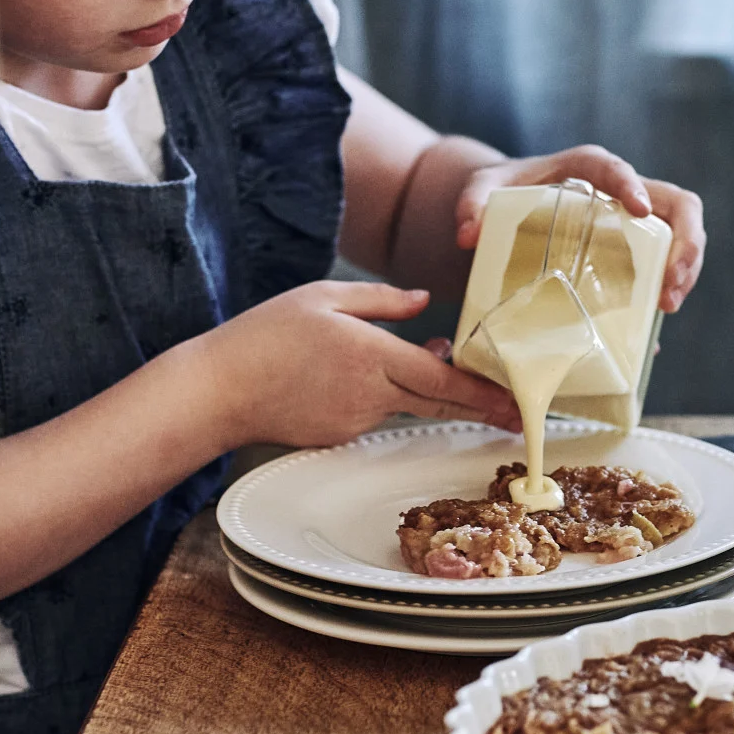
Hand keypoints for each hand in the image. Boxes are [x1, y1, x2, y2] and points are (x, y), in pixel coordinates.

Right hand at [205, 280, 520, 445]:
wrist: (217, 390)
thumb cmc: (264, 336)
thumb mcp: (322, 297)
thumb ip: (381, 299)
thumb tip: (426, 301)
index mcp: (369, 354)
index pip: (440, 379)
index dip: (482, 391)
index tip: (515, 400)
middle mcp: (369, 393)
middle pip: (438, 403)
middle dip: (481, 408)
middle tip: (517, 414)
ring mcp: (354, 420)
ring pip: (405, 403)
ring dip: (424, 389)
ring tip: (426, 359)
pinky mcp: (339, 435)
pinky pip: (374, 413)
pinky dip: (382, 396)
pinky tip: (356, 376)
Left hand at [454, 149, 705, 311]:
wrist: (509, 210)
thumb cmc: (500, 193)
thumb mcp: (481, 191)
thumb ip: (472, 205)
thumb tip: (468, 235)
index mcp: (587, 168)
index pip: (617, 170)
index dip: (633, 187)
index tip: (639, 211)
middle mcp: (621, 191)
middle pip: (676, 205)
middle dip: (685, 243)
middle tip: (670, 284)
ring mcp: (633, 224)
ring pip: (680, 236)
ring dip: (684, 271)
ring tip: (667, 306)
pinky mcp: (633, 252)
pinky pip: (661, 269)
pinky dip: (661, 295)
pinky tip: (652, 329)